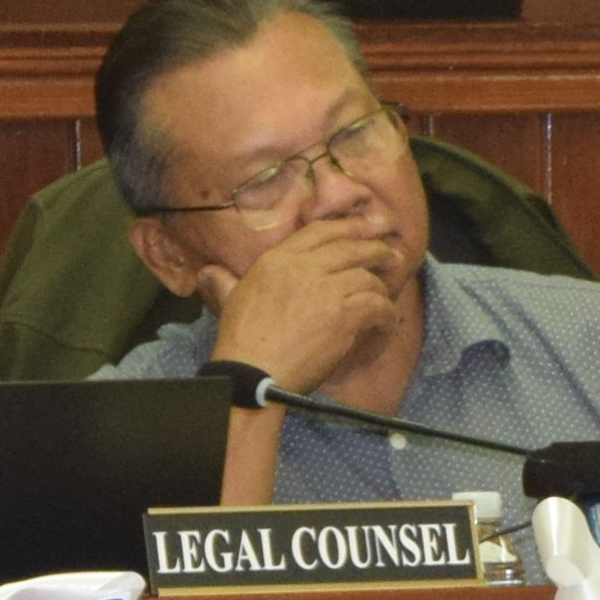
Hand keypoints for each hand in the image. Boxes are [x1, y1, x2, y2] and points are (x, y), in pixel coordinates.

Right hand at [177, 207, 408, 399]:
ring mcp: (326, 290)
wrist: (251, 374)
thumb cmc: (239, 342)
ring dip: (381, 287)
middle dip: (376, 248)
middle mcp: (303, 267)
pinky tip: (385, 321)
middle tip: (392, 254)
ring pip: (367, 277)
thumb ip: (224, 281)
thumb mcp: (228, 300)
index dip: (350, 226)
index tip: (369, 225)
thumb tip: (207, 271)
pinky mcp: (343, 316)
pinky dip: (385, 313)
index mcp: (277, 259)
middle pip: (350, 247)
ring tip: (387, 297)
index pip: (321, 231)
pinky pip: (376, 304)